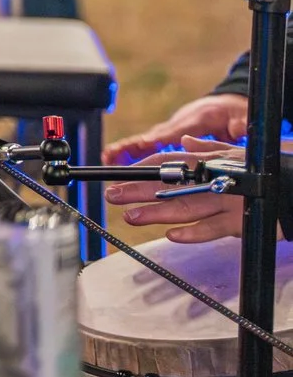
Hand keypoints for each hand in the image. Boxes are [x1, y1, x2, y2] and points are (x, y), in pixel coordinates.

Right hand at [107, 94, 249, 163]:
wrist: (223, 106)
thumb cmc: (231, 112)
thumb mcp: (239, 116)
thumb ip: (239, 123)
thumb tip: (239, 127)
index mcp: (194, 122)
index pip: (174, 133)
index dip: (158, 140)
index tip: (144, 145)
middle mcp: (176, 127)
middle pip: (151, 138)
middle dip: (131, 147)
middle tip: (112, 156)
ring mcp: (169, 133)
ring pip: (145, 143)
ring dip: (125, 151)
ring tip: (107, 159)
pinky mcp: (167, 140)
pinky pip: (147, 148)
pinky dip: (129, 154)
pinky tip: (116, 162)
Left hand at [108, 135, 255, 242]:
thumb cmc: (264, 171)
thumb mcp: (237, 155)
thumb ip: (210, 149)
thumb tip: (188, 140)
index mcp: (210, 163)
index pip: (170, 162)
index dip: (143, 169)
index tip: (119, 176)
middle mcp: (214, 181)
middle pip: (170, 187)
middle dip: (138, 191)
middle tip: (113, 196)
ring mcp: (227, 202)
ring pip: (185, 209)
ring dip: (156, 213)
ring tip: (131, 216)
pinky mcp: (241, 222)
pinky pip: (213, 230)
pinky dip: (192, 233)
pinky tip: (172, 235)